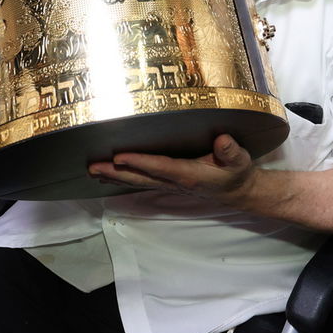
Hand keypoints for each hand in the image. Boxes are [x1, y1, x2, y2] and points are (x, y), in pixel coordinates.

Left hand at [89, 134, 256, 205]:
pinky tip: (108, 175)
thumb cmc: (236, 173)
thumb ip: (231, 151)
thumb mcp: (240, 160)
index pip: (159, 167)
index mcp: (189, 176)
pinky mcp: (167, 182)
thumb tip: (222, 141)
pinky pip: (140, 181)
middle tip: (93, 167)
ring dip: (113, 177)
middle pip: (140, 178)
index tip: (119, 157)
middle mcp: (175, 182)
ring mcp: (169, 184)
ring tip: (92, 171)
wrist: (238, 191)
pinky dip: (122, 178)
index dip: (139, 162)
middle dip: (115, 173)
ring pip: (137, 181)